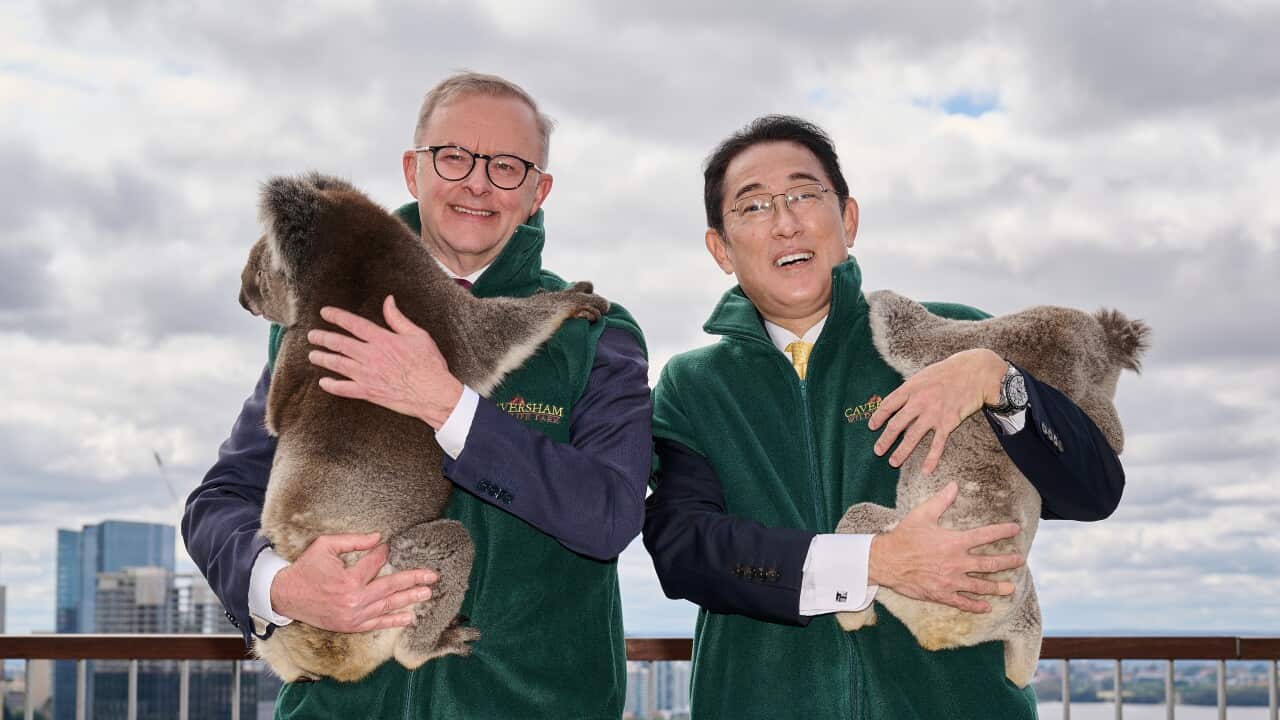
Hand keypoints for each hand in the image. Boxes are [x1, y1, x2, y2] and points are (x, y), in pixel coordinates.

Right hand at [270, 532, 437, 632]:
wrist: (287, 596)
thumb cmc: (307, 568)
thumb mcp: (325, 546)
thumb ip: (353, 540)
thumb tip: (379, 537)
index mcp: (348, 579)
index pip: (376, 563)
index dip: (384, 552)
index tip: (388, 547)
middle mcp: (354, 599)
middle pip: (391, 586)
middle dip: (414, 579)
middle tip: (433, 576)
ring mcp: (354, 615)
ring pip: (388, 606)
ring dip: (410, 599)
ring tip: (427, 593)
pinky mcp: (351, 626)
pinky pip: (377, 624)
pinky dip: (394, 621)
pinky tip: (410, 618)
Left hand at [308, 295, 463, 429]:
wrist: (434, 393)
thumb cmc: (429, 364)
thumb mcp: (418, 335)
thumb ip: (398, 318)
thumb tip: (388, 301)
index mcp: (383, 339)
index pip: (354, 324)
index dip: (337, 316)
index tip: (324, 312)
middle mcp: (371, 356)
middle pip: (340, 343)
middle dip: (322, 338)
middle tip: (312, 335)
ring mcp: (368, 375)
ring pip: (337, 364)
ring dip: (322, 358)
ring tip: (313, 355)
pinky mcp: (369, 392)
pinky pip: (344, 389)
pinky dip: (332, 386)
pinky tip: (324, 382)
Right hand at [867, 482, 1022, 613]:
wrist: (887, 561)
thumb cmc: (904, 537)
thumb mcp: (922, 515)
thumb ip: (941, 501)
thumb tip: (954, 485)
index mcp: (954, 542)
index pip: (984, 536)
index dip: (1002, 532)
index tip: (1015, 530)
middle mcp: (957, 562)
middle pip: (989, 564)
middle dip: (1007, 562)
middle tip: (1020, 561)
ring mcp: (950, 581)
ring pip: (980, 586)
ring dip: (997, 588)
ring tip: (1011, 589)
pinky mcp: (941, 594)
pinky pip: (962, 603)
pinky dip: (975, 606)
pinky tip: (985, 608)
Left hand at [868, 348, 1005, 473]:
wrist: (975, 372)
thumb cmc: (948, 372)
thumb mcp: (924, 375)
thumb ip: (911, 389)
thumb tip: (897, 401)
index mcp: (911, 388)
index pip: (888, 405)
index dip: (878, 417)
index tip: (872, 427)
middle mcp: (919, 401)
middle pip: (896, 424)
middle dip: (885, 439)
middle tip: (878, 451)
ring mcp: (933, 413)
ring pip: (912, 437)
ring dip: (901, 452)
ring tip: (893, 462)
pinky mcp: (948, 422)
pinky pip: (937, 444)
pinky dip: (931, 458)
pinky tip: (926, 470)